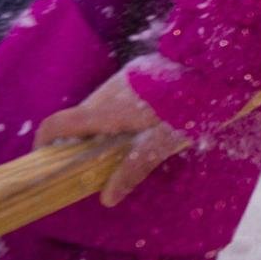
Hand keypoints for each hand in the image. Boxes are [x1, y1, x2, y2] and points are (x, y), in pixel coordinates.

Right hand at [36, 72, 190, 206]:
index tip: (44, 158)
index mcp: (107, 109)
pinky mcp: (142, 70)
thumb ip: (135, 167)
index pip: (58, 124)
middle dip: (81, 140)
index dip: (44, 142)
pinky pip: (119, 94)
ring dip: (103, 125)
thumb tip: (107, 198)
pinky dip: (120, 111)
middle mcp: (110, 89)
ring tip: (125, 146)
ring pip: (101, 104)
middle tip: (95, 162)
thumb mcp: (164, 141)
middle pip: (80, 116)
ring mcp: (126, 76)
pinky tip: (145, 122)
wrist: (216, 61)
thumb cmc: (191, 103)